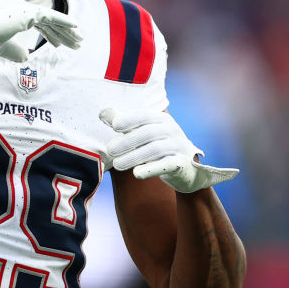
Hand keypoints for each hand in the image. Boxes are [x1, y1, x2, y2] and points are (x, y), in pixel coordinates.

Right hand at [0, 0, 81, 61]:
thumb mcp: (2, 48)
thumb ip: (14, 51)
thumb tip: (26, 57)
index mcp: (12, 14)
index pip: (37, 22)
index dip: (51, 33)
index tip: (60, 44)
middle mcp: (19, 9)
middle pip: (48, 21)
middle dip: (63, 33)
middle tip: (76, 43)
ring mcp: (23, 9)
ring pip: (52, 20)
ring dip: (67, 31)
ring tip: (80, 41)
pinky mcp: (27, 13)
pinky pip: (51, 17)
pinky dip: (64, 21)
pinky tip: (76, 27)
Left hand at [99, 107, 238, 192]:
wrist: (186, 168)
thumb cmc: (158, 146)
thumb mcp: (142, 132)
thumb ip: (124, 122)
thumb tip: (102, 113)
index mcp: (161, 119)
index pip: (144, 116)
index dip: (129, 119)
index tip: (114, 125)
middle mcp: (172, 130)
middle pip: (148, 133)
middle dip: (127, 141)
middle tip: (110, 150)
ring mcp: (178, 147)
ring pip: (155, 150)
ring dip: (134, 156)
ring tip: (117, 165)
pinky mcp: (181, 164)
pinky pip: (167, 165)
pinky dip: (151, 169)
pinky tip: (136, 174)